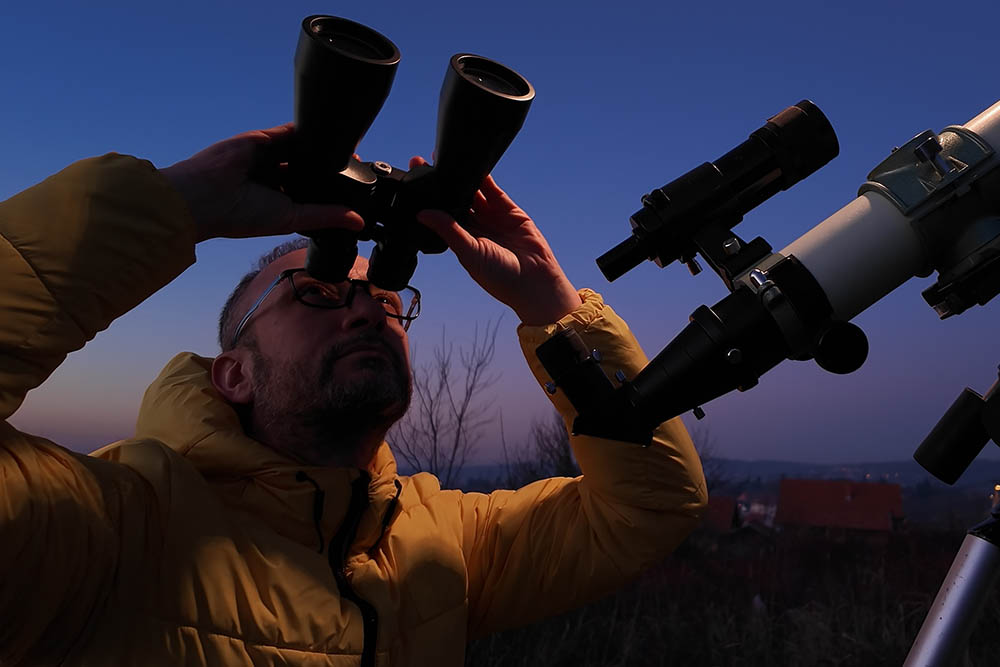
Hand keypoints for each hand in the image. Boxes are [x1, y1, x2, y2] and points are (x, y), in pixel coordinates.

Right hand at [159, 123, 363, 241]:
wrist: (206, 195)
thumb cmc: (241, 215)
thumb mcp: (292, 217)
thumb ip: (325, 216)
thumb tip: (358, 222)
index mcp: (279, 201)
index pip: (311, 192)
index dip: (332, 190)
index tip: (357, 188)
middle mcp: (275, 179)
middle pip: (309, 169)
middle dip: (329, 168)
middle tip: (358, 165)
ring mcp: (268, 157)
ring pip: (303, 149)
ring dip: (323, 148)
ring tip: (350, 147)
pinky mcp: (263, 139)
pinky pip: (291, 131)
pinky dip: (310, 130)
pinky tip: (330, 130)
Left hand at [413, 157, 580, 324]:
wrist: (535, 281)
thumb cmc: (500, 277)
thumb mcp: (470, 253)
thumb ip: (448, 231)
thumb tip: (422, 214)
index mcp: (460, 240)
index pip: (440, 215)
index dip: (428, 200)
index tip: (413, 183)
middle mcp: (474, 227)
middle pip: (453, 200)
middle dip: (441, 184)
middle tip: (423, 164)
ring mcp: (491, 217)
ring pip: (472, 192)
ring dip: (461, 177)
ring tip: (446, 160)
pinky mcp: (508, 210)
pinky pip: (493, 190)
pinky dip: (483, 177)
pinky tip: (472, 165)